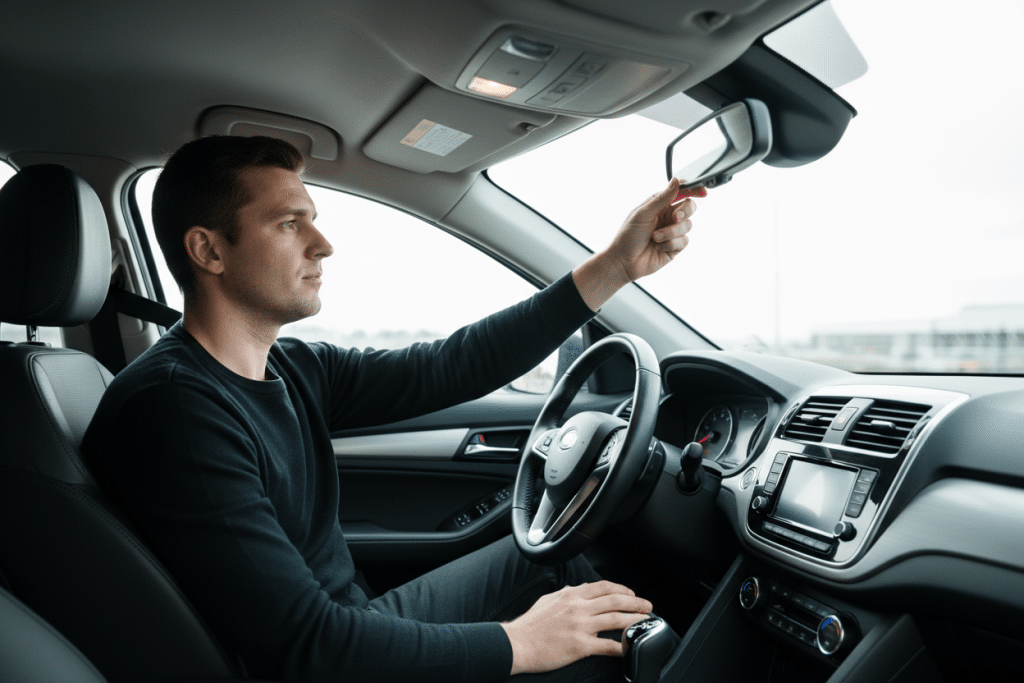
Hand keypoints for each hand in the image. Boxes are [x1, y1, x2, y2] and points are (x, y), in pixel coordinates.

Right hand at [500, 580, 652, 674]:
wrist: (517, 643)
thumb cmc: (530, 625)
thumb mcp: (548, 600)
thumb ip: (565, 595)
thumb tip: (576, 591)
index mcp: (571, 594)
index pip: (604, 586)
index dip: (622, 589)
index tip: (632, 593)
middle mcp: (578, 607)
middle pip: (616, 599)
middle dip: (636, 602)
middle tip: (648, 606)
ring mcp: (581, 626)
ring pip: (617, 619)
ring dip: (636, 619)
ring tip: (647, 621)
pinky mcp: (580, 645)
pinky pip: (608, 645)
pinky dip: (623, 646)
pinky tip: (631, 646)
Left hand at [572, 179, 707, 310]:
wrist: (624, 262)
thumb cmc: (628, 236)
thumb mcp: (643, 213)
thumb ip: (662, 198)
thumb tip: (676, 180)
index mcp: (659, 204)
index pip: (680, 192)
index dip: (693, 190)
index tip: (703, 191)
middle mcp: (668, 216)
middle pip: (690, 207)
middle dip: (684, 212)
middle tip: (674, 217)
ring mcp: (672, 232)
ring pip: (687, 225)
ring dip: (671, 232)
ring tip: (655, 238)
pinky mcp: (675, 247)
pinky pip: (683, 241)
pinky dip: (670, 243)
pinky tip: (658, 247)